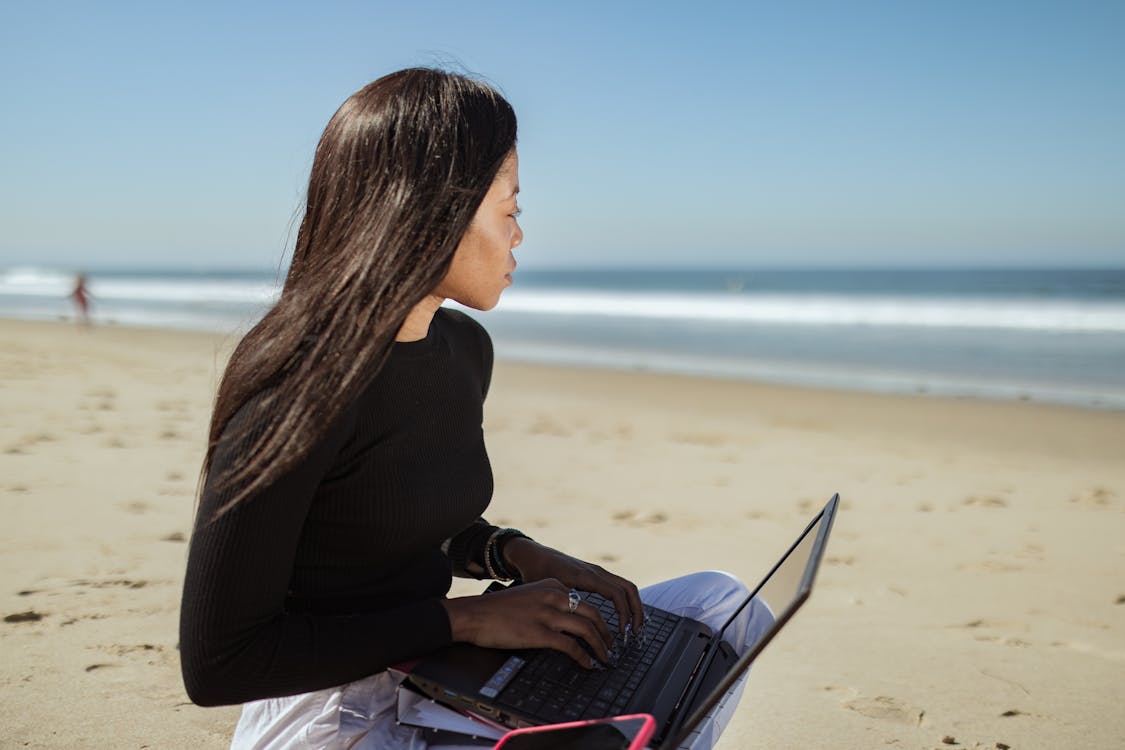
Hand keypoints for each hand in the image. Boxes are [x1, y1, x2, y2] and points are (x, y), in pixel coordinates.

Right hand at [442, 579, 613, 667]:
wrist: (474, 614)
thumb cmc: (496, 609)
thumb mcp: (528, 594)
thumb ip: (548, 601)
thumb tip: (566, 619)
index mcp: (552, 585)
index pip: (585, 601)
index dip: (599, 619)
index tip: (603, 631)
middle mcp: (553, 596)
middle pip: (593, 614)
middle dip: (606, 633)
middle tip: (610, 646)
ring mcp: (547, 614)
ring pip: (587, 629)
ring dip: (600, 646)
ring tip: (604, 657)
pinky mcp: (539, 632)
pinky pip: (571, 646)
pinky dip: (584, 656)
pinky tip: (587, 663)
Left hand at [503, 538, 643, 636]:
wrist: (532, 555)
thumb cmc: (536, 573)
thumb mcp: (548, 592)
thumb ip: (562, 607)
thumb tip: (574, 630)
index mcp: (587, 576)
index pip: (617, 594)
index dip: (625, 614)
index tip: (623, 632)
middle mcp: (596, 572)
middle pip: (629, 588)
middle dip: (636, 611)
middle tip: (636, 633)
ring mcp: (597, 572)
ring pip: (626, 587)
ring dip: (633, 606)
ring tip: (632, 628)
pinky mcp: (595, 575)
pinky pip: (618, 586)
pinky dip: (625, 601)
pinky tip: (621, 617)